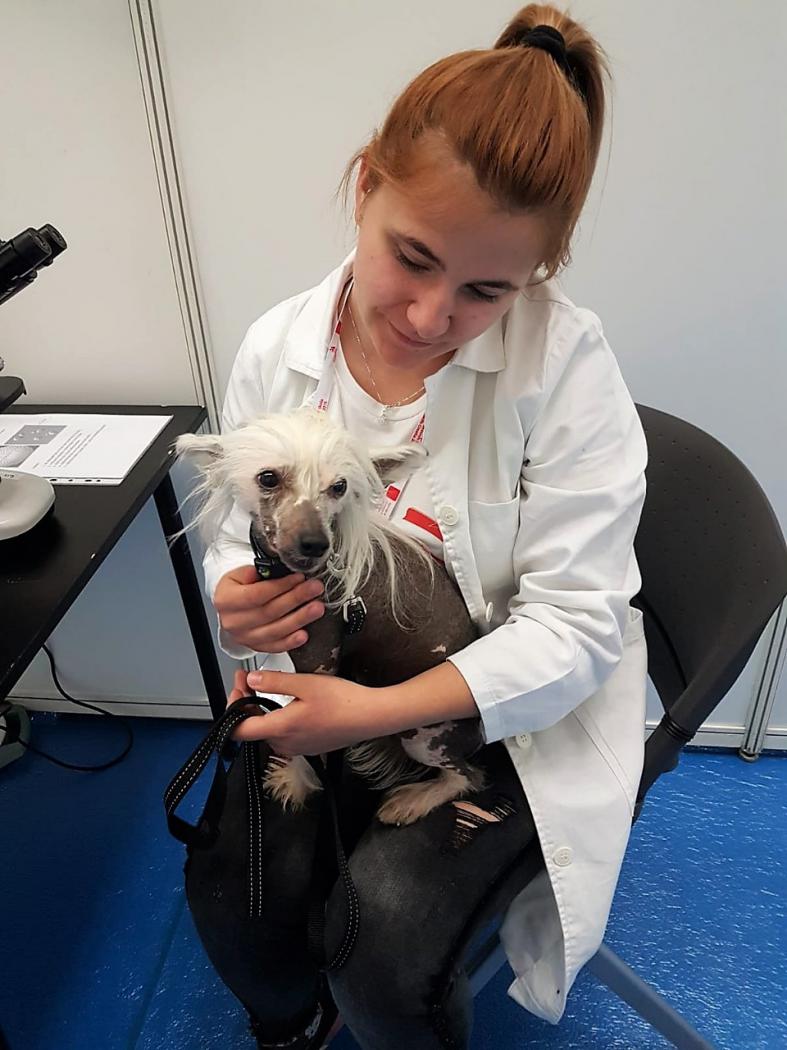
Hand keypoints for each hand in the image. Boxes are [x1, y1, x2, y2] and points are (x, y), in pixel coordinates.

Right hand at [214, 564, 324, 652]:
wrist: (231, 605)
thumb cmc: (238, 587)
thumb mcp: (240, 573)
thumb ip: (258, 573)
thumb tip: (281, 572)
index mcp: (226, 600)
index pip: (257, 594)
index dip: (280, 586)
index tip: (299, 577)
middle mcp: (233, 621)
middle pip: (269, 612)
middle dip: (296, 599)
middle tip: (314, 589)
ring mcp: (244, 637)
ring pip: (274, 631)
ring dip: (299, 619)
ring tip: (316, 608)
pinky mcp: (256, 646)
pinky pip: (275, 647)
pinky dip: (290, 642)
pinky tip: (303, 634)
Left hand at [226, 669, 379, 756]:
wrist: (371, 717)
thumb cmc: (343, 701)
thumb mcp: (306, 683)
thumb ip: (275, 681)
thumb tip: (251, 679)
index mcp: (281, 728)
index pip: (239, 730)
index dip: (232, 708)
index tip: (238, 685)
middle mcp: (286, 743)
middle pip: (253, 728)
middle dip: (246, 701)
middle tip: (249, 677)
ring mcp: (298, 747)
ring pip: (268, 731)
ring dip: (261, 709)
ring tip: (265, 686)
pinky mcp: (309, 746)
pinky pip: (284, 734)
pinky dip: (277, 717)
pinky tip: (287, 701)